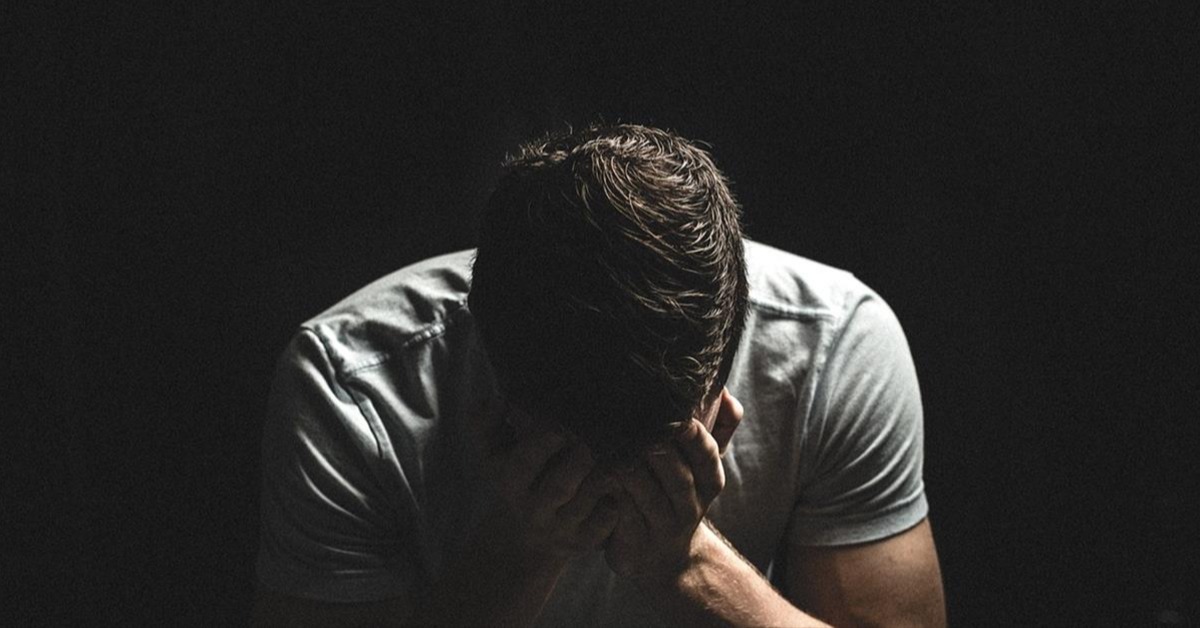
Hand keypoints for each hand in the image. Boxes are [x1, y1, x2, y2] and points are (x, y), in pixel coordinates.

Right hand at [464, 398, 621, 567]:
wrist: (524, 538)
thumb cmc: (517, 480)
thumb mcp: (494, 455)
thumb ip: (485, 424)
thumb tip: (493, 400)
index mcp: (511, 483)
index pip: (523, 464)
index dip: (541, 445)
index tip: (559, 428)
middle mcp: (533, 508)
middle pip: (558, 487)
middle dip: (578, 463)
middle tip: (591, 444)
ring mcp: (560, 527)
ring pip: (584, 504)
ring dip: (601, 480)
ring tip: (612, 461)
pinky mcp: (582, 541)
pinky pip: (603, 523)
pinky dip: (614, 504)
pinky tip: (619, 487)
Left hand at [603, 418, 724, 579]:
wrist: (664, 559)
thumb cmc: (678, 495)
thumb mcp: (701, 466)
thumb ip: (718, 427)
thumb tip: (726, 393)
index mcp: (709, 481)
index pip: (706, 454)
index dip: (692, 435)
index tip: (676, 415)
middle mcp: (690, 506)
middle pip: (677, 475)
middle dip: (656, 449)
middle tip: (634, 427)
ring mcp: (663, 528)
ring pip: (648, 496)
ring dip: (629, 470)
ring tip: (610, 448)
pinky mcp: (636, 545)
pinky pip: (623, 518)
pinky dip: (611, 496)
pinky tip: (596, 476)